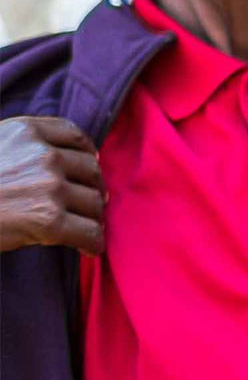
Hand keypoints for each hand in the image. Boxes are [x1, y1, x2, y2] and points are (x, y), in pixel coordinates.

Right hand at [0, 117, 105, 254]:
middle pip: (90, 170)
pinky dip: (92, 242)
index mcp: (26, 131)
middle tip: (88, 205)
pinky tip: (89, 248)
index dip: (87, 155)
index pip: (74, 136)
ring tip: (85, 228)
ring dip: (92, 217)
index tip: (89, 167)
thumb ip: (21, 147)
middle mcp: (43, 154)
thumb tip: (58, 159)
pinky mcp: (48, 219)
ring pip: (93, 202)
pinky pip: (88, 231)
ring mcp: (48, 185)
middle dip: (92, 189)